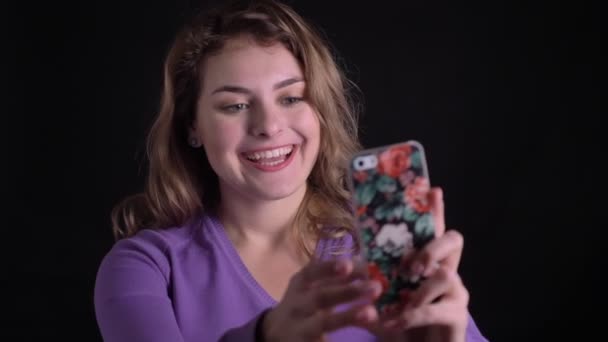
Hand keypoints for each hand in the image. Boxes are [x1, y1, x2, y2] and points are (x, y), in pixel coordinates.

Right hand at [262, 258, 382, 341]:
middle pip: (320, 297)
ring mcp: (300, 328)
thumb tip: (363, 269)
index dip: (328, 268)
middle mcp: (297, 306)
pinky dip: (337, 341)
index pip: (311, 273)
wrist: (274, 333)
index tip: (349, 265)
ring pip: (323, 323)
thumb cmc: (302, 305)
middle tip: (376, 287)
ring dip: (348, 317)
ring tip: (372, 314)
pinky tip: (364, 338)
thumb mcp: (309, 288)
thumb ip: (333, 279)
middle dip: (347, 292)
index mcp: (299, 287)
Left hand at [379, 188, 469, 341]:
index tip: (433, 190)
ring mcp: (456, 294)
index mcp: (428, 262)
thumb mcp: (381, 297)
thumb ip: (371, 278)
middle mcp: (447, 271)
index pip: (433, 229)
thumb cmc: (399, 323)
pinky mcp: (457, 317)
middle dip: (431, 246)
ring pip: (445, 274)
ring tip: (400, 304)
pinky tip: (394, 323)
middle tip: (412, 265)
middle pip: (454, 240)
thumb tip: (351, 261)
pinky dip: (410, 317)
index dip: (435, 210)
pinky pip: (435, 309)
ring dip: (417, 290)